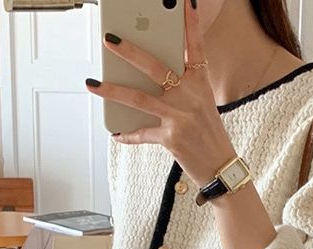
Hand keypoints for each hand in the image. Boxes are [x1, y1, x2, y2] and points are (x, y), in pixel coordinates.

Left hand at [85, 0, 236, 186]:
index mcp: (200, 83)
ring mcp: (179, 116)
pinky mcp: (171, 138)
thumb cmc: (208, 134)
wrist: (220, 167)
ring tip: (92, 83)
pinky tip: (116, 133)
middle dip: (129, 52)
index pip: (195, 47)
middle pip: (155, 67)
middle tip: (110, 40)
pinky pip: (142, 133)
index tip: (184, 2)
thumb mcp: (202, 104)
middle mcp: (190, 96)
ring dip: (112, 90)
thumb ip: (181, 87)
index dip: (190, 23)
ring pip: (139, 98)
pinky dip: (128, 134)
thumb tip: (147, 78)